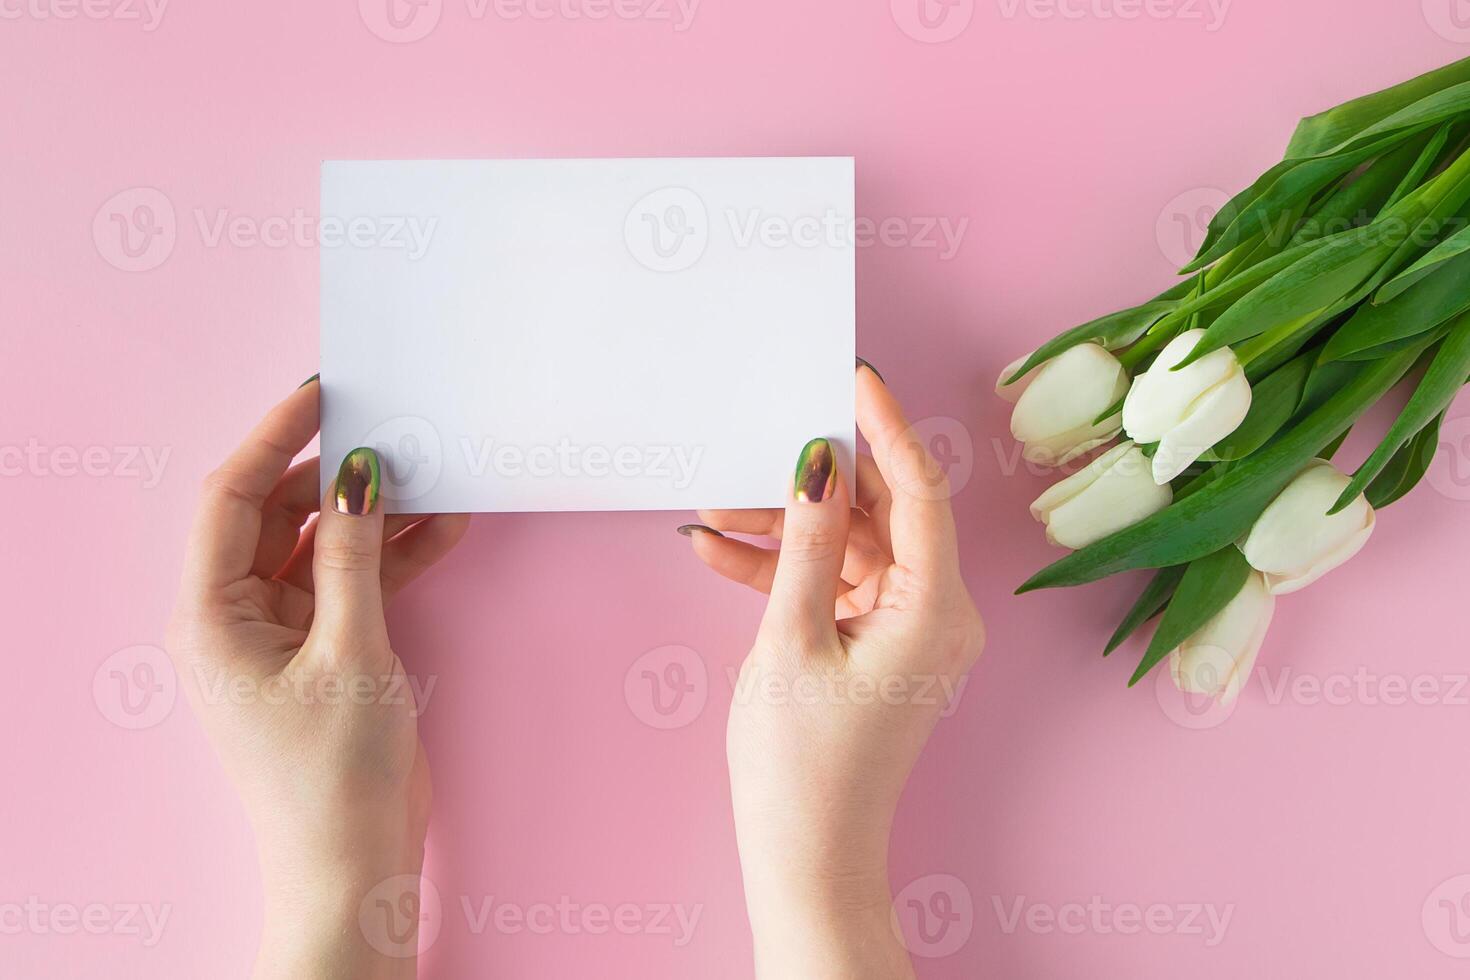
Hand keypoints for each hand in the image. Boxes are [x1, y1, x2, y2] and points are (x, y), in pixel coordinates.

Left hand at [166, 379, 468, 979]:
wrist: (355, 861)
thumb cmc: (333, 773)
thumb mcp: (351, 652)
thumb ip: (354, 556)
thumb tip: (361, 474)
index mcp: (212, 614)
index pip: (232, 498)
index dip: (275, 438)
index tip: (323, 392)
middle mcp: (237, 615)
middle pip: (279, 514)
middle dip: (337, 473)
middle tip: (396, 430)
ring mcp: (282, 632)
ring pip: (324, 544)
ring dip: (376, 514)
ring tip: (435, 477)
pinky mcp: (325, 649)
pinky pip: (354, 581)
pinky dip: (392, 555)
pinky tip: (441, 526)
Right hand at [683, 364, 984, 978]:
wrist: (806, 853)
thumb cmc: (804, 764)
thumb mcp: (792, 638)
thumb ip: (806, 544)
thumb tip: (818, 464)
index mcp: (933, 606)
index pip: (919, 490)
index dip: (885, 428)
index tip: (852, 377)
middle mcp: (933, 610)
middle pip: (879, 514)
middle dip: (811, 483)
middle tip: (757, 441)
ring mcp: (904, 628)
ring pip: (847, 545)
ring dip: (785, 527)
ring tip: (715, 512)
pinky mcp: (873, 643)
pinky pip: (832, 584)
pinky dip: (784, 569)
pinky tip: (722, 552)